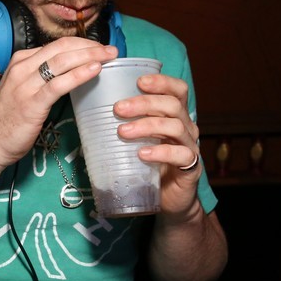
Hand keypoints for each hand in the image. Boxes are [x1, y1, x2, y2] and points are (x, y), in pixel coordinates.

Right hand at [0, 38, 117, 170]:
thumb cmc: (7, 120)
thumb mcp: (22, 89)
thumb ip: (41, 78)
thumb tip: (70, 73)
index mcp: (20, 61)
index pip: (56, 45)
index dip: (81, 43)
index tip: (99, 48)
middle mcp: (21, 68)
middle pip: (61, 48)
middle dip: (90, 46)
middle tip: (111, 49)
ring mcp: (25, 85)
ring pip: (62, 62)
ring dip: (89, 56)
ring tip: (110, 56)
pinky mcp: (31, 103)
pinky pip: (59, 84)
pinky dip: (79, 74)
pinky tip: (95, 70)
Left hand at [111, 73, 201, 217]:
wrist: (168, 199)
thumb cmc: (149, 164)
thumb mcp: (138, 139)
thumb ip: (126, 123)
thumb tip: (89, 109)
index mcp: (175, 115)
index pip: (177, 90)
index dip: (162, 82)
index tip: (139, 81)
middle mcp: (186, 127)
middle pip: (172, 105)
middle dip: (144, 103)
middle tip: (118, 109)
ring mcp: (190, 147)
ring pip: (175, 127)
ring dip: (146, 126)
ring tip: (122, 132)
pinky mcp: (191, 169)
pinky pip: (181, 155)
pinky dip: (161, 152)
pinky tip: (142, 154)